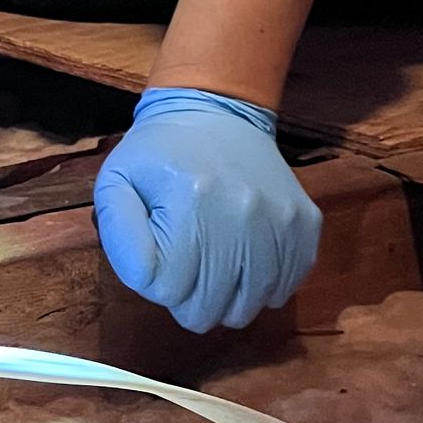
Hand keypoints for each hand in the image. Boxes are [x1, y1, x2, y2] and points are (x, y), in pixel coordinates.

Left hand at [94, 88, 321, 332]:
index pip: (165, 290)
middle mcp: (243, 216)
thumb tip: (147, 279)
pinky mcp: (306, 227)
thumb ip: (117, 233)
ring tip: (214, 260)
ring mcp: (281, 223)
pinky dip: (261, 286)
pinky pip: (283, 290)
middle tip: (185, 260)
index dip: (154, 279)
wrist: (219, 113)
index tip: (158, 251)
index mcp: (191, 204)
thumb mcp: (116, 180)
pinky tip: (245, 257)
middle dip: (188, 295)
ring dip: (225, 296)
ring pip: (247, 309)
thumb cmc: (160, 153)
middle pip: (208, 310)